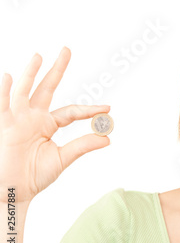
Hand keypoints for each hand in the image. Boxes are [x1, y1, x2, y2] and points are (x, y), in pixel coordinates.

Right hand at [0, 47, 110, 202]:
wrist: (12, 192)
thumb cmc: (33, 177)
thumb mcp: (63, 158)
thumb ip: (82, 146)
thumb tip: (108, 138)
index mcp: (47, 124)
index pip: (71, 111)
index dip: (90, 110)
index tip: (108, 110)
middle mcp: (32, 117)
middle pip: (46, 88)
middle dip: (56, 69)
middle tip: (67, 50)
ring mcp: (17, 119)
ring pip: (25, 91)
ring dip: (31, 73)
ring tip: (39, 56)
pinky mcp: (3, 125)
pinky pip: (3, 106)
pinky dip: (4, 92)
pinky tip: (8, 77)